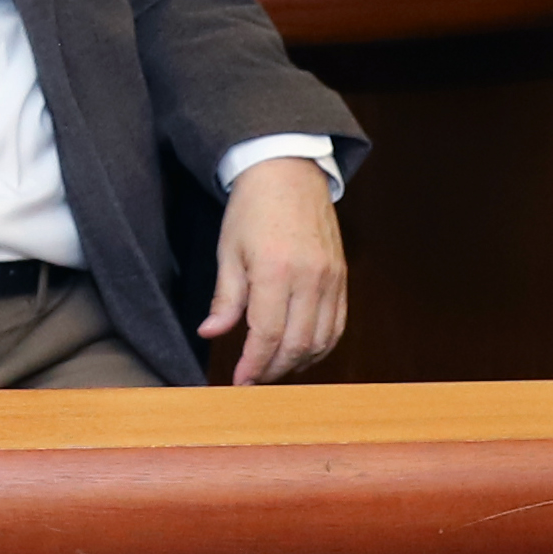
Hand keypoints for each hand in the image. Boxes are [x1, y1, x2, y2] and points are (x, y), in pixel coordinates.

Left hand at [197, 160, 351, 383]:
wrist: (289, 172)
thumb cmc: (252, 209)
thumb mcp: (228, 251)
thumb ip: (224, 298)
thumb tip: (209, 334)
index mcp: (276, 270)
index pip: (267, 334)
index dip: (253, 365)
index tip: (239, 382)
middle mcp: (310, 277)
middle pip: (297, 344)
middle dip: (273, 370)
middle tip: (253, 380)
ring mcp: (331, 278)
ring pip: (322, 340)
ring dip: (298, 362)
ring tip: (274, 368)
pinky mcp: (342, 277)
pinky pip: (337, 325)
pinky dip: (321, 346)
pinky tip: (301, 351)